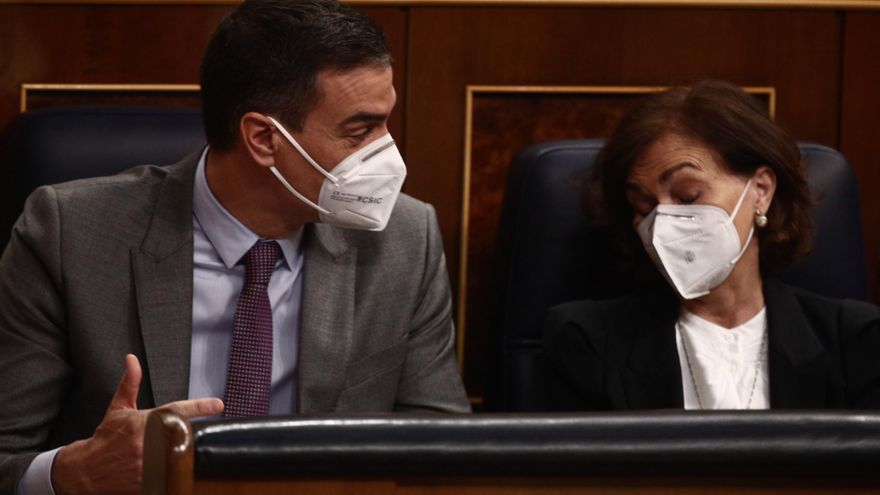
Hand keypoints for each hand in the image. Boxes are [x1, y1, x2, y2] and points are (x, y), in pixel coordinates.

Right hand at [51, 354, 223, 494]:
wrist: (85, 469)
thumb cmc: (106, 437)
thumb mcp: (118, 408)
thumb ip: (130, 384)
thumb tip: (132, 360)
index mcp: (143, 422)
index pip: (177, 411)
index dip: (200, 406)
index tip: (218, 403)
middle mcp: (146, 442)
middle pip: (183, 436)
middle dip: (189, 435)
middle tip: (189, 437)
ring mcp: (147, 464)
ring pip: (178, 457)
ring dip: (182, 454)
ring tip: (174, 453)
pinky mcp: (147, 483)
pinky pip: (169, 477)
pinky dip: (171, 472)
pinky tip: (167, 469)